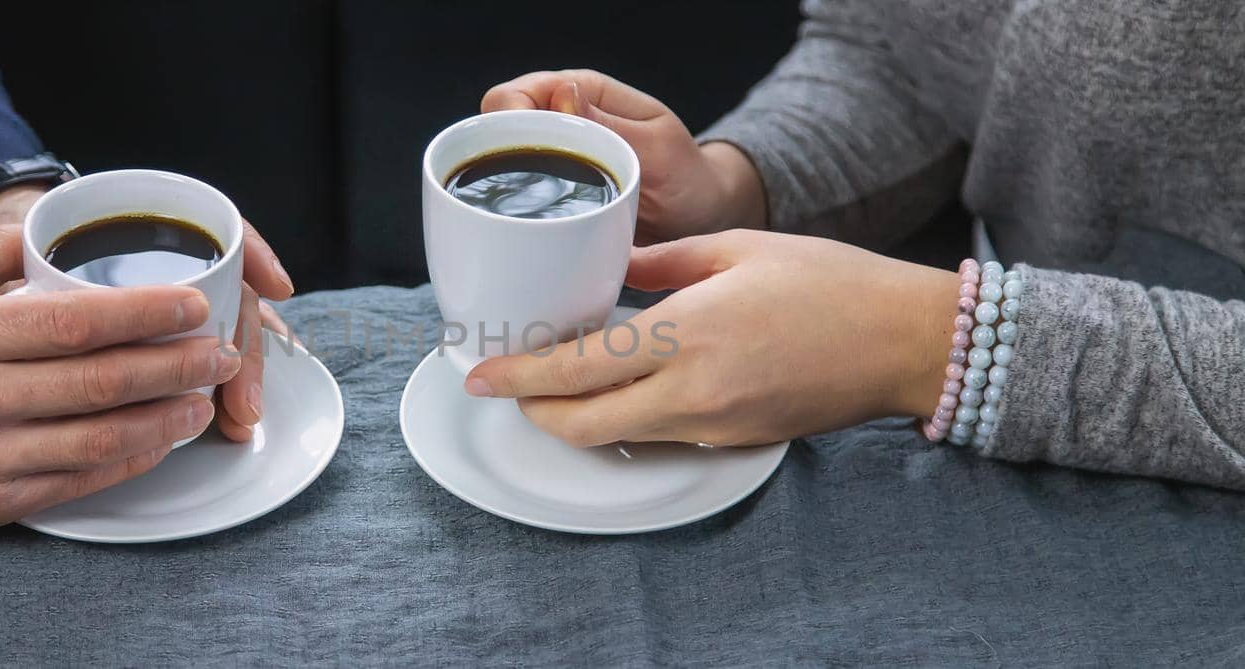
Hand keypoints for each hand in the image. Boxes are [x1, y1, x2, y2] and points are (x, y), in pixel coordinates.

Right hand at [0, 225, 241, 538]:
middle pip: (101, 381)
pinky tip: (161, 441)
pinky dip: (129, 461)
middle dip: (177, 366)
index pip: (76, 322)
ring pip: (100, 439)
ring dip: (166, 419)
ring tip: (204, 399)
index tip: (195, 306)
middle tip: (222, 352)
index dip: (148, 315)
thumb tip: (65, 222)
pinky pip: (78, 481)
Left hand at [463, 229, 957, 446]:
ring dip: (581, 418)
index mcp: (686, 334)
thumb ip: (661, 260)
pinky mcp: (735, 443)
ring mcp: (714, 427)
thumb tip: (612, 266)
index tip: (480, 375)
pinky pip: (663, 437)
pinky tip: (631, 387)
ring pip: (620, 437)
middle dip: (536, 412)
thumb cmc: (830, 284)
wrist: (904, 341)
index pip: (578, 368)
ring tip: (564, 382)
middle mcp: (692, 393)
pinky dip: (632, 419)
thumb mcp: (737, 248)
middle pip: (583, 425)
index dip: (519, 377)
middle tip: (512, 389)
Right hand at [482, 69, 766, 243]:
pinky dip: (512, 217)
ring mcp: (551, 164)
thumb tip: (562, 97)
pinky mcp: (550, 203)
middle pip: (495, 129)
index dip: (508, 120)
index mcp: (582, 96)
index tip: (520, 152)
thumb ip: (609, 124)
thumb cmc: (688, 178)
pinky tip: (523, 233)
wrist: (700, 221)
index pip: (517, 94)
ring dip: (503, 189)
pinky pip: (515, 204)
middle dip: (497, 157)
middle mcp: (558, 125)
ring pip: (498, 167)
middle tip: (522, 190)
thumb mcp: (657, 147)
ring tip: (524, 214)